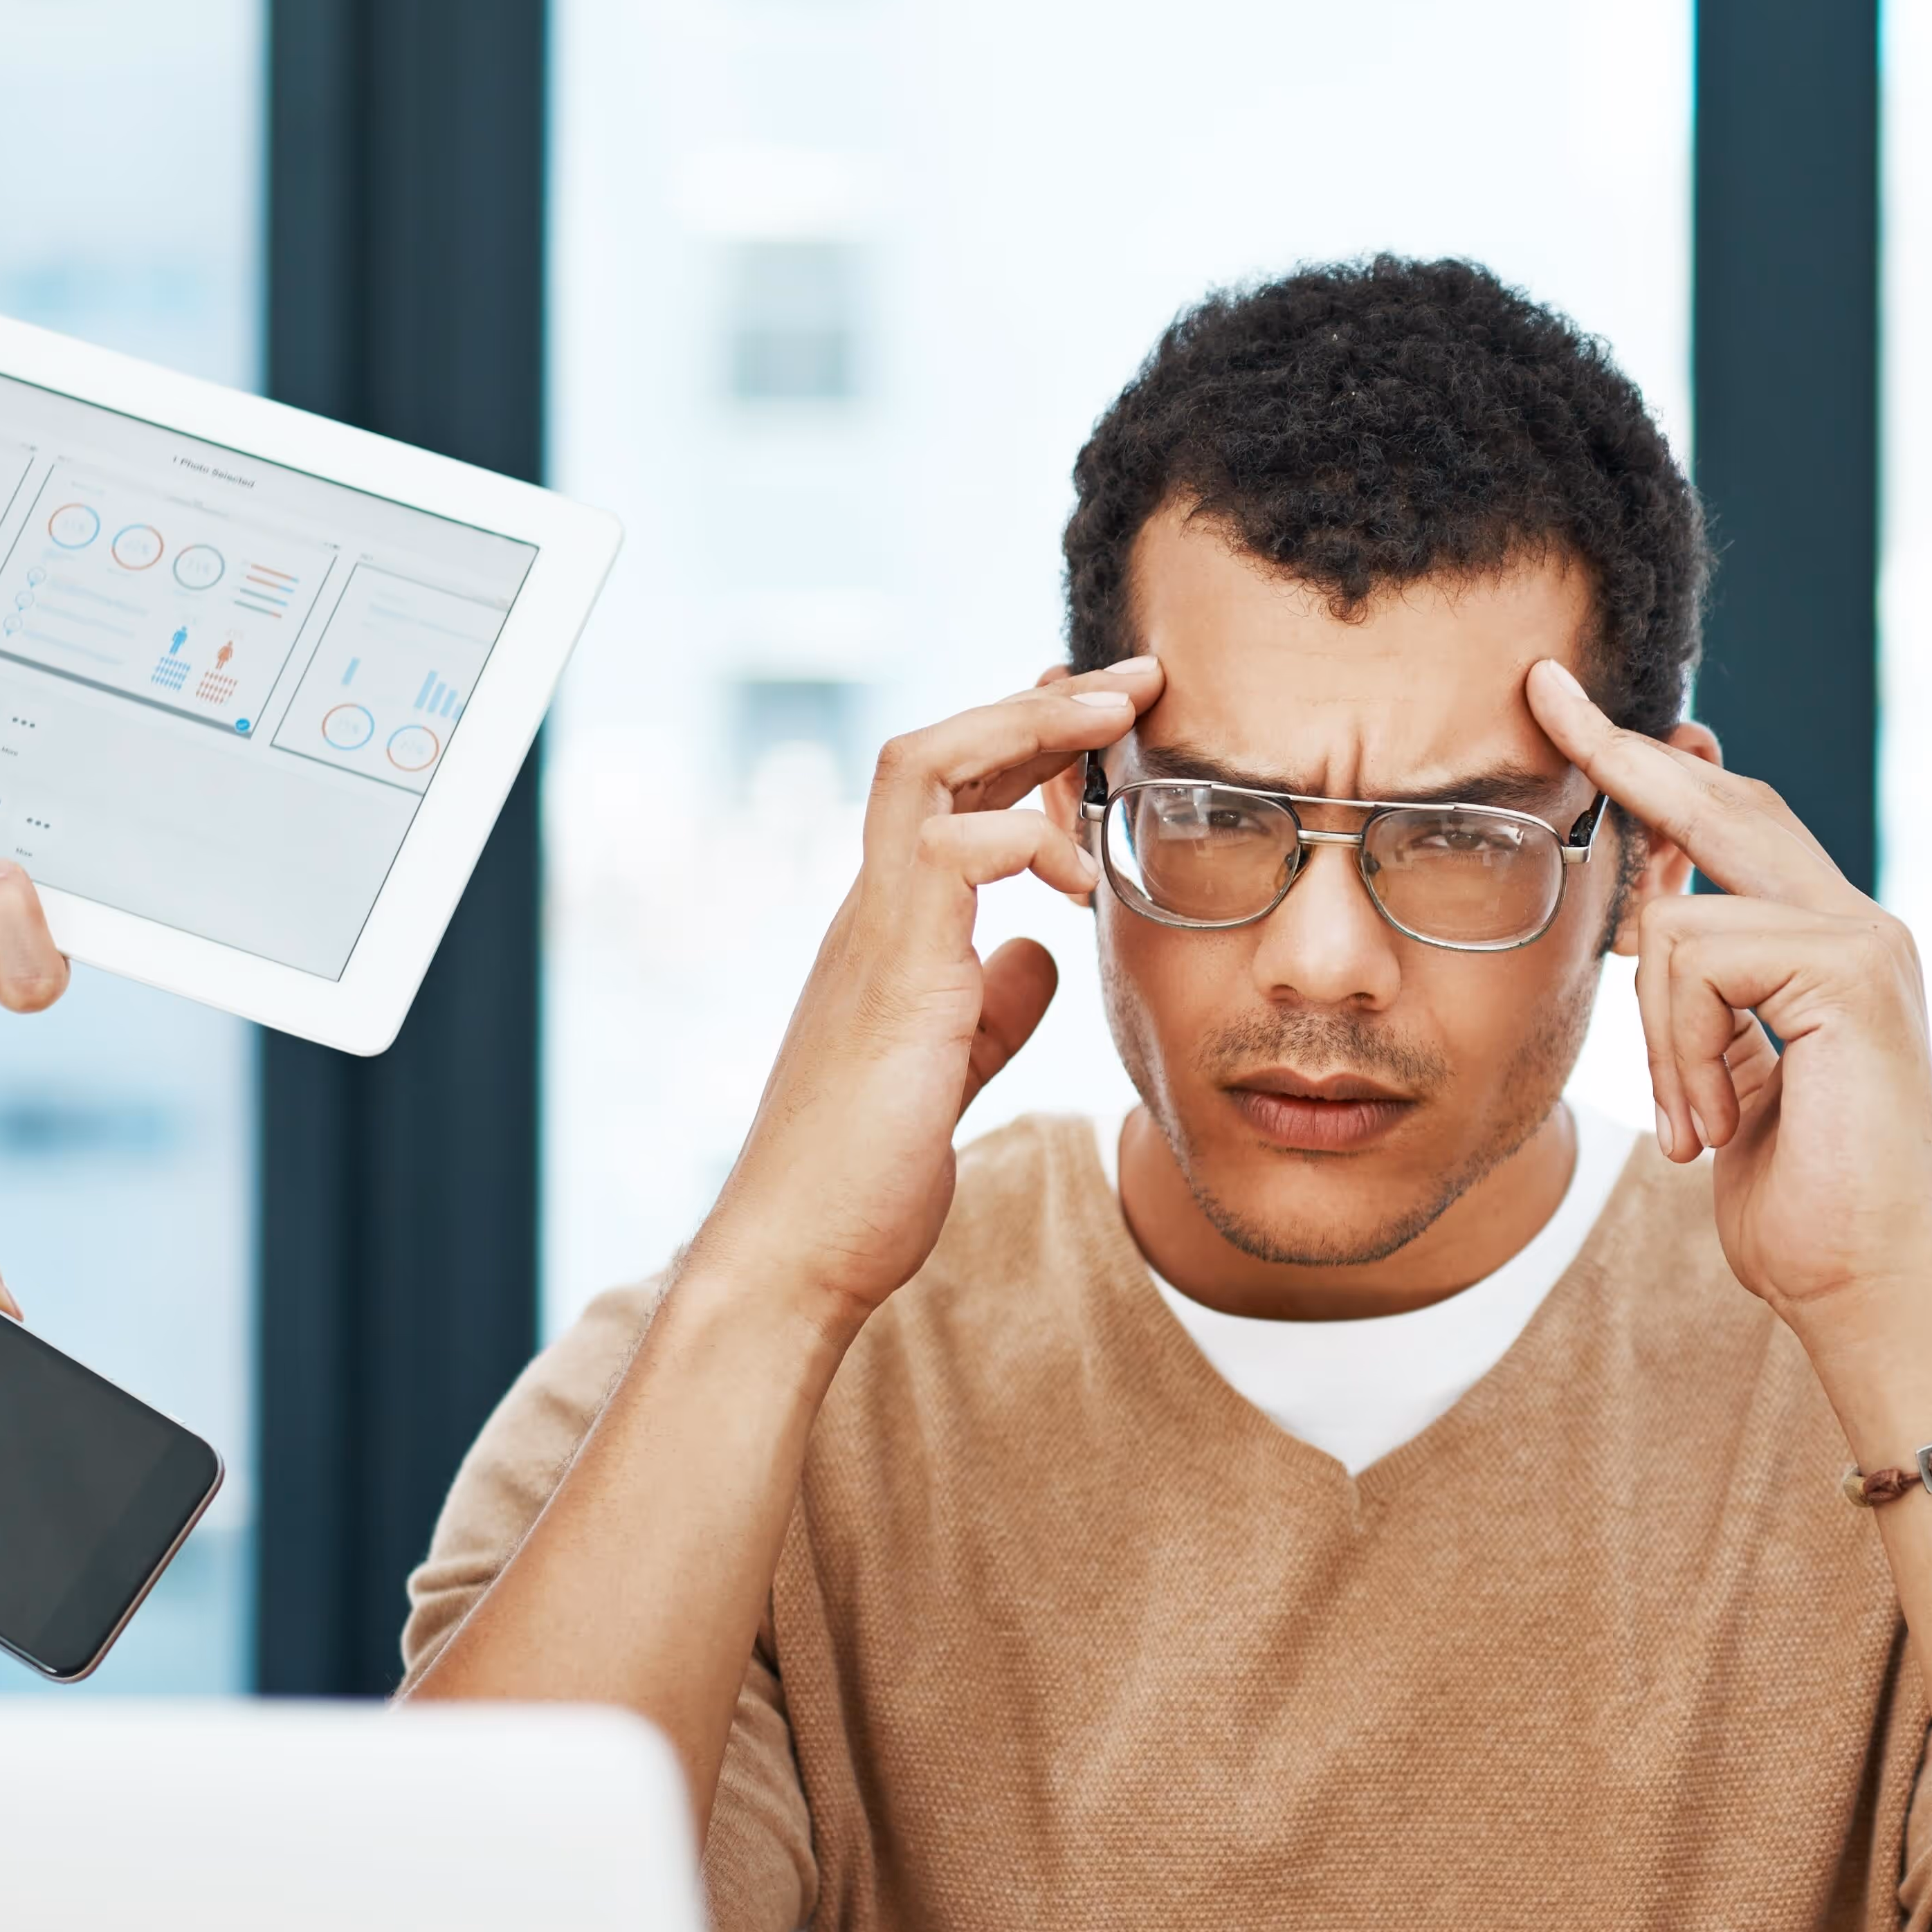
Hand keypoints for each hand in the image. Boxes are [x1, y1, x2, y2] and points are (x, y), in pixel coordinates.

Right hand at [689, 661, 1144, 1331]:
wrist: (799, 1253)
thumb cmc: (866, 1175)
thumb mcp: (955, 1068)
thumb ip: (993, 1005)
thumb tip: (1043, 954)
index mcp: (894, 931)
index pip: (952, 797)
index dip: (1027, 745)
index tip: (1107, 719)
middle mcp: (873, 912)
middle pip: (936, 750)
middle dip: (1037, 702)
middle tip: (1133, 679)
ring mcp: (873, 935)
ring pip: (924, 766)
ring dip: (1024, 729)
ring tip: (1111, 719)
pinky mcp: (890, 975)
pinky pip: (942, 852)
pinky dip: (1018, 839)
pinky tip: (1079, 876)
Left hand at [1523, 660, 1931, 1337]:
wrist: (1869, 1289)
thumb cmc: (1802, 1211)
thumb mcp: (1730, 1084)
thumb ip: (1708, 1002)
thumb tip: (1652, 921)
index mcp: (1831, 949)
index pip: (1735, 829)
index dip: (1659, 772)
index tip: (1584, 715)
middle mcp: (1859, 927)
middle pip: (1722, 807)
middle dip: (1624, 756)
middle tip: (1547, 694)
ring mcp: (1864, 941)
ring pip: (1677, 918)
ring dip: (1656, 1039)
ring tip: (1693, 1125)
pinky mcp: (1850, 970)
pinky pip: (1696, 960)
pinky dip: (1680, 1053)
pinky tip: (1712, 1125)